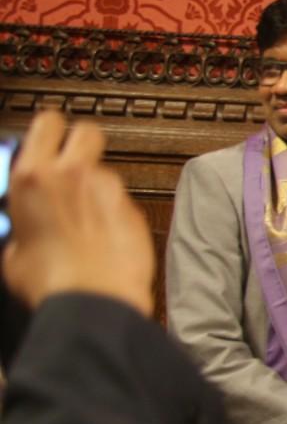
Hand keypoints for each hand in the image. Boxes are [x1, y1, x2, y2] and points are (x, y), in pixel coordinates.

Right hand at [2, 110, 154, 315]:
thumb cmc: (51, 280)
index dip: (50, 129)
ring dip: (97, 186)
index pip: (48, 122)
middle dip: (81, 141)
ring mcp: (111, 190)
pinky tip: (105, 238)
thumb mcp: (13, 248)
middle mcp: (76, 175)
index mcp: (35, 176)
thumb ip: (22, 223)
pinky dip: (114, 213)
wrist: (95, 301)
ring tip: (85, 219)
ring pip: (106, 172)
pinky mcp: (136, 211)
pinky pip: (123, 202)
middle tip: (72, 163)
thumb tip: (25, 227)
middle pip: (87, 131)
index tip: (48, 139)